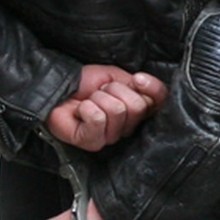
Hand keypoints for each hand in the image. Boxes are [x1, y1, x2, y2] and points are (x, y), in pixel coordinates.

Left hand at [46, 66, 166, 150]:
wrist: (60, 88)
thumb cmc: (85, 84)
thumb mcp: (116, 76)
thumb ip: (137, 84)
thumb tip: (145, 86)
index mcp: (137, 110)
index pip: (159, 103)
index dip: (152, 89)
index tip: (138, 79)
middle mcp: (127, 127)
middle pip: (138, 106)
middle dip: (115, 90)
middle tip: (101, 91)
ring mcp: (110, 137)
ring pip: (117, 110)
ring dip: (99, 98)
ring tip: (89, 101)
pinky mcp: (92, 142)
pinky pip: (98, 119)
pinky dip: (87, 107)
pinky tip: (81, 110)